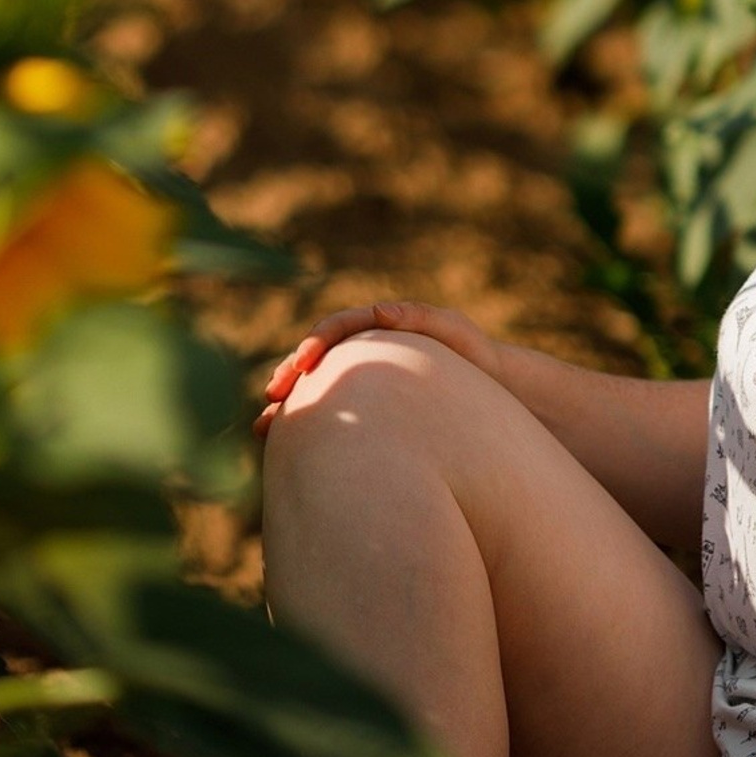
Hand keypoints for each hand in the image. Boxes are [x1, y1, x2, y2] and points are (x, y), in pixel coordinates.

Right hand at [253, 301, 499, 435]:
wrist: (491, 388)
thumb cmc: (474, 355)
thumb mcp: (454, 331)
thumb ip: (418, 317)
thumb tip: (378, 309)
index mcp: (381, 327)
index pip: (338, 328)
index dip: (317, 343)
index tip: (303, 363)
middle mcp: (367, 351)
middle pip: (319, 359)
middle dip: (291, 374)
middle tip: (273, 394)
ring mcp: (365, 380)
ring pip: (319, 389)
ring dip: (291, 405)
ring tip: (264, 425)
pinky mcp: (370, 407)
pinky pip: (333, 413)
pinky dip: (310, 426)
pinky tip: (287, 447)